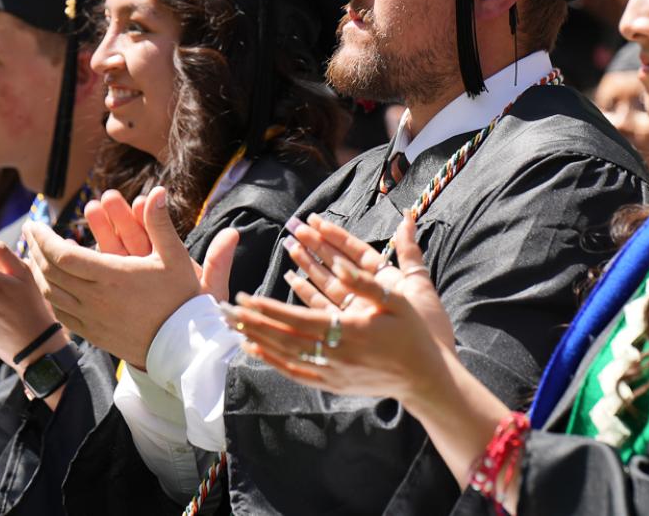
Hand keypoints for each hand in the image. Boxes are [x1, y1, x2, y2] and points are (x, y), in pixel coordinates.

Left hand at [24, 186, 236, 369]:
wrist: (183, 345)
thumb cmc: (180, 298)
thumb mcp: (175, 257)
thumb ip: (160, 224)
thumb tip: (158, 191)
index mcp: (111, 275)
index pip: (61, 255)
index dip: (42, 238)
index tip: (34, 225)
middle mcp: (95, 298)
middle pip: (49, 272)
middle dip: (35, 249)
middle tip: (30, 233)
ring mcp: (91, 319)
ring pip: (50, 294)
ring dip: (38, 272)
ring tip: (35, 256)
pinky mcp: (93, 334)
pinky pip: (60, 313)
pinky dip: (50, 295)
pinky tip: (51, 285)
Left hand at [232, 212, 456, 401]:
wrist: (424, 378)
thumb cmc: (413, 334)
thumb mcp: (397, 299)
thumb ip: (366, 282)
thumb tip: (341, 264)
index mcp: (349, 331)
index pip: (297, 319)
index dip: (269, 309)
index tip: (244, 297)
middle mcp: (336, 355)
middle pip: (283, 338)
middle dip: (251, 324)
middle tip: (224, 311)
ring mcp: (332, 373)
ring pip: (285, 356)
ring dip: (256, 341)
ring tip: (232, 328)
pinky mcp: (333, 384)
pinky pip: (295, 373)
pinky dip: (272, 362)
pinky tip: (255, 351)